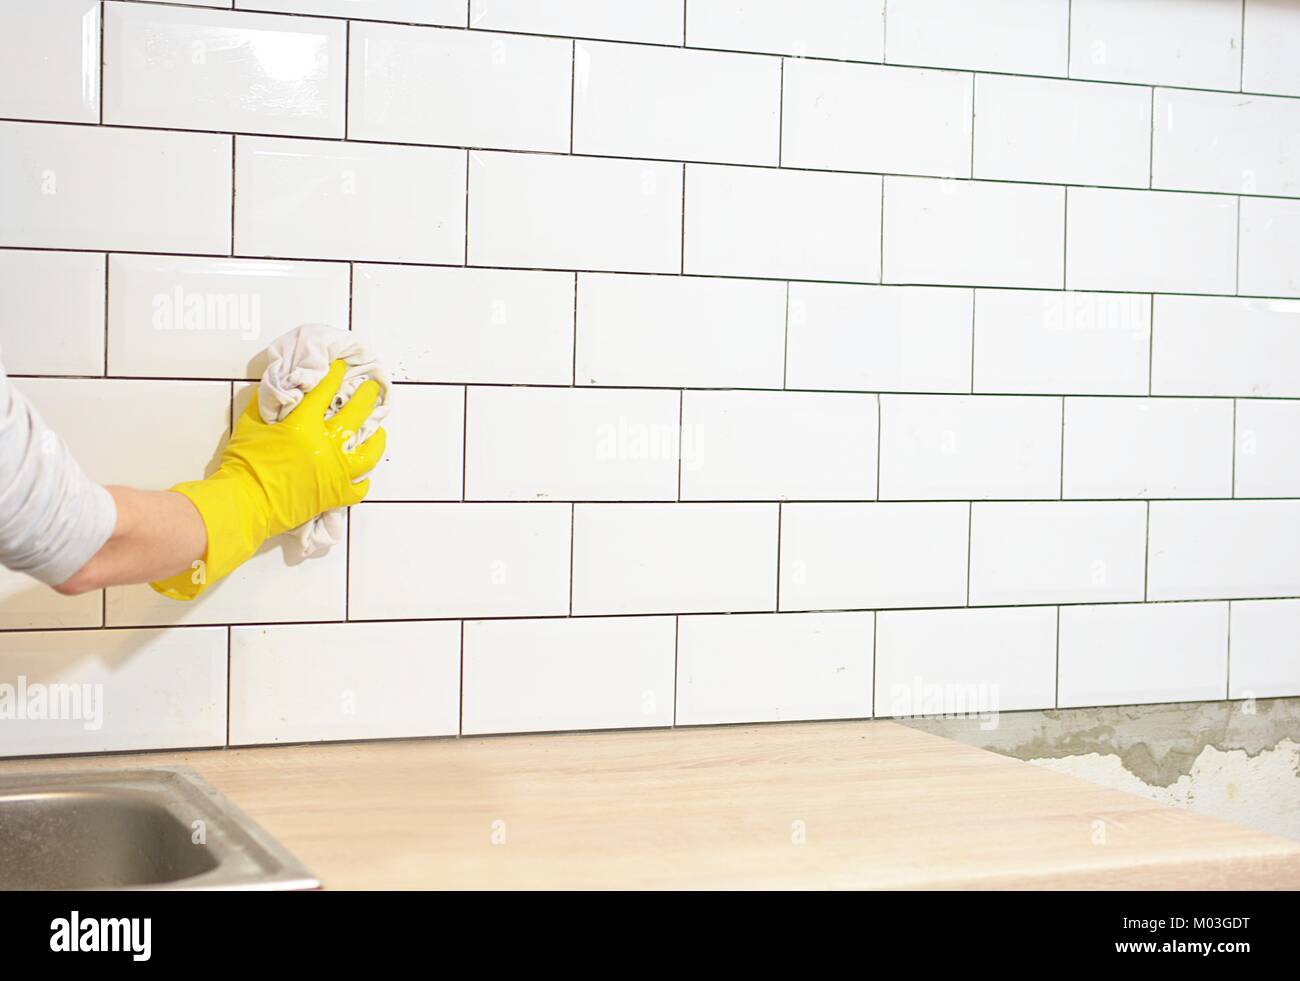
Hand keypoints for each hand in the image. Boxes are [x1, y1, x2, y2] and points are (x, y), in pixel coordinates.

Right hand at [151, 361, 385, 599]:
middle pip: (356, 415)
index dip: (334, 376)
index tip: (342, 367)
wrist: (245, 503)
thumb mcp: (249, 426)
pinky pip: (360, 487)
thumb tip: (279, 390)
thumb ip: (266, 405)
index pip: (324, 392)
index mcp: (304, 426)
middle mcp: (326, 446)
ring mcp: (335, 471)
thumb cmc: (243, 464)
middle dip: (367, 396)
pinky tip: (363, 473)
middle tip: (373, 388)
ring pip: (369, 452)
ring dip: (377, 439)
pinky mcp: (335, 495)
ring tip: (379, 431)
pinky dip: (363, 479)